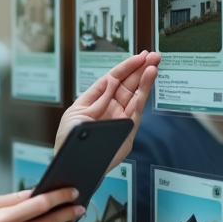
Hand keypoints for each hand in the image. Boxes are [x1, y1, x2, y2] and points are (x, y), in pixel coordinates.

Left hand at [57, 50, 159, 166]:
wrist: (72, 165)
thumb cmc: (68, 142)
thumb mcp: (77, 115)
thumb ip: (97, 99)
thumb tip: (110, 81)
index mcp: (94, 101)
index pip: (113, 79)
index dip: (125, 67)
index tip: (138, 57)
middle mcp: (109, 107)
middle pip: (128, 83)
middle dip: (140, 68)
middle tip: (153, 56)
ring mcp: (120, 117)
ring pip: (136, 94)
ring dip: (145, 78)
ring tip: (154, 64)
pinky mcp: (128, 129)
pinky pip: (138, 108)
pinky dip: (144, 94)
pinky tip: (149, 80)